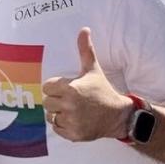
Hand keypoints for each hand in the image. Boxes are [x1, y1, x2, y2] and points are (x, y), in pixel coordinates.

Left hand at [39, 27, 131, 141]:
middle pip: (47, 102)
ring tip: (73, 110)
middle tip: (70, 100)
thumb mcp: (93, 69)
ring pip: (51, 117)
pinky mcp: (73, 134)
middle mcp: (69, 105)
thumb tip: (84, 29)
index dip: (55, 87)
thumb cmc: (102, 90)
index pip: (47, 87)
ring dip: (59, 114)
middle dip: (56, 101)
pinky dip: (64, 126)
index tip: (67, 88)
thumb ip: (85, 50)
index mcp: (70, 88)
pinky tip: (75, 120)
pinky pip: (57, 129)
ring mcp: (71, 121)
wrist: (118, 115)